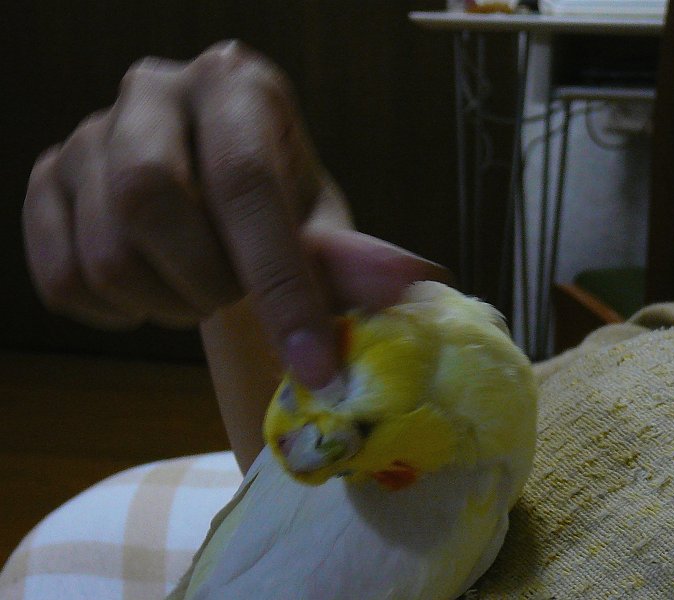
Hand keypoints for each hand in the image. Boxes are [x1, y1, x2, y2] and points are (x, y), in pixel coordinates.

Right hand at [23, 41, 447, 387]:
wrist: (213, 190)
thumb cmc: (277, 202)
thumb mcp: (320, 223)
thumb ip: (353, 256)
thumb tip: (417, 282)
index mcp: (235, 85)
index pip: (247, 181)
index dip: (282, 285)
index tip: (316, 367)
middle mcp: (152, 90)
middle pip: (148, 202)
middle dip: (207, 283)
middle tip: (236, 297)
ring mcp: (88, 133)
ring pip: (105, 249)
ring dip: (168, 303)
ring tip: (202, 290)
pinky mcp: (46, 180)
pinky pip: (62, 278)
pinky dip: (117, 315)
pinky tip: (154, 294)